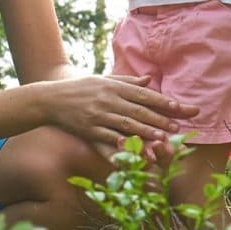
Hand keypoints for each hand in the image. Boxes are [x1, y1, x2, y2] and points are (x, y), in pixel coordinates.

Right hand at [42, 74, 197, 155]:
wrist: (50, 99)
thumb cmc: (80, 89)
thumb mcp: (103, 80)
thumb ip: (127, 81)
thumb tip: (149, 80)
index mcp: (113, 86)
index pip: (144, 94)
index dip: (163, 102)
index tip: (180, 108)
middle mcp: (108, 99)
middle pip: (139, 110)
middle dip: (160, 119)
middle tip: (178, 128)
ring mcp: (98, 115)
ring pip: (127, 124)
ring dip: (147, 132)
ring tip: (164, 139)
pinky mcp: (89, 129)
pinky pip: (109, 137)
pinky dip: (123, 144)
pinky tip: (136, 149)